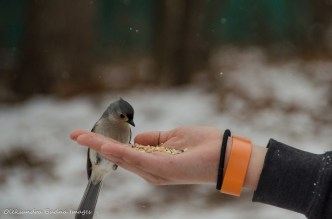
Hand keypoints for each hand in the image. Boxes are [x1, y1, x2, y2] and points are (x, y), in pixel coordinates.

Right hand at [70, 126, 221, 184]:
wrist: (226, 154)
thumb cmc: (203, 144)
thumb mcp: (173, 136)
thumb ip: (153, 139)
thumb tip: (136, 138)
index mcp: (153, 161)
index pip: (124, 152)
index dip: (105, 144)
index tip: (86, 135)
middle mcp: (150, 169)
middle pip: (118, 156)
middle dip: (96, 145)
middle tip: (75, 135)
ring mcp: (155, 171)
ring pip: (123, 158)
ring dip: (102, 147)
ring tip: (82, 137)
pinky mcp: (163, 169)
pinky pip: (137, 159)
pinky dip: (120, 152)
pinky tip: (106, 145)